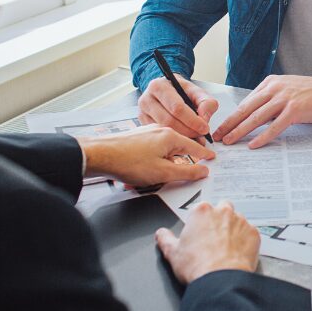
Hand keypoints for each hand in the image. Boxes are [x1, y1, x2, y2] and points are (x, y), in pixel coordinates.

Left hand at [78, 125, 214, 185]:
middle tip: (186, 173)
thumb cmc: (129, 162)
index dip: (204, 154)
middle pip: (179, 148)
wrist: (99, 155)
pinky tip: (143, 173)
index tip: (212, 158)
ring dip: (163, 165)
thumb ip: (186, 173)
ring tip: (155, 178)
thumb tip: (203, 171)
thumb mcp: (163, 173)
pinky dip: (152, 162)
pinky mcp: (136, 138)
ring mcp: (147, 133)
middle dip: (181, 162)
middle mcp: (160, 131)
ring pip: (164, 150)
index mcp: (171, 137)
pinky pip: (152, 151)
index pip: (194, 146)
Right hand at [138, 75, 218, 139]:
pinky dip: (173, 140)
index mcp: (159, 86)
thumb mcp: (197, 92)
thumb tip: (204, 119)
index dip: (192, 120)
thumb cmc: (181, 91)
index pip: (177, 107)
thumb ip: (206, 102)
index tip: (204, 128)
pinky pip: (159, 135)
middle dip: (188, 131)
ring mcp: (142, 113)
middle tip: (201, 136)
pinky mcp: (143, 123)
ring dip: (182, 137)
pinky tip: (184, 139)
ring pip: (163, 130)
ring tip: (195, 138)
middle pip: (169, 121)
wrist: (168, 90)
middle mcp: (146, 99)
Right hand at [155, 201, 259, 283]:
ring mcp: (241, 221)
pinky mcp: (254, 233)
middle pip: (222, 208)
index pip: (201, 208)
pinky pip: (250, 233)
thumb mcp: (172, 253)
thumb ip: (165, 239)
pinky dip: (245, 241)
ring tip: (226, 248)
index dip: (200, 221)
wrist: (220, 280)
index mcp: (202, 211)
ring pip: (238, 220)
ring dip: (233, 229)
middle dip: (219, 219)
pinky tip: (237, 253)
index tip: (199, 232)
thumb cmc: (197, 266)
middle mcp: (223, 211)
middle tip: (213, 238)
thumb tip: (161, 234)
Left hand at [213, 75, 311, 147]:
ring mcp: (285, 98)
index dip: (232, 116)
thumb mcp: (289, 90)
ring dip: (240, 131)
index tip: (222, 127)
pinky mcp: (295, 110)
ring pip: (256, 118)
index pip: (246, 101)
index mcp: (271, 82)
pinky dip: (262, 137)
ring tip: (229, 141)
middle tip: (217, 136)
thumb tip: (257, 117)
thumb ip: (272, 101)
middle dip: (229, 124)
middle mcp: (275, 88)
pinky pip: (274, 126)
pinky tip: (253, 144)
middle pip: (246, 109)